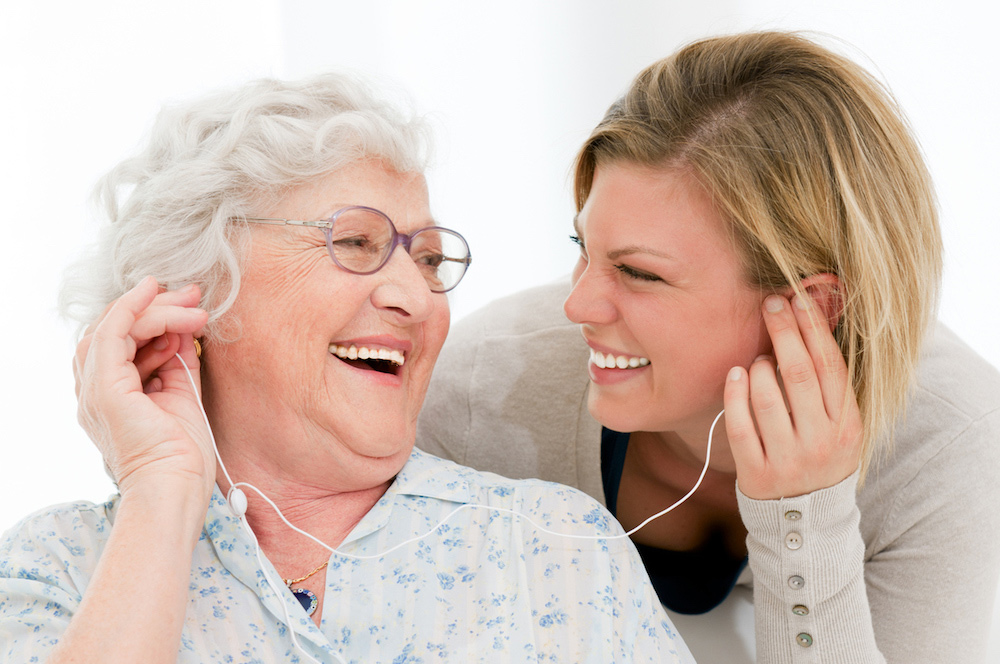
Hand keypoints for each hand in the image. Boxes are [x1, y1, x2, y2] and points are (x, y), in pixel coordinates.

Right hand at [74, 277, 213, 498]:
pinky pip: (112, 333)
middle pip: (117, 330)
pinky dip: (131, 307)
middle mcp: (95, 390)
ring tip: (193, 302)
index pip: (124, 342)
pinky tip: (154, 291)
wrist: (177, 485)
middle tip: (194, 293)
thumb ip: (177, 361)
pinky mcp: (105, 388)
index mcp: (112, 395)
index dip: (156, 318)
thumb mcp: (182, 394)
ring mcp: (95, 389)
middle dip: (158, 306)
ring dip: (156, 307)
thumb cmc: (182, 453)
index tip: (191, 306)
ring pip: (115, 327)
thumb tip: (184, 327)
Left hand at [724, 293, 862, 499]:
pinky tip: (734, 375)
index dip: (813, 329)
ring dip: (757, 366)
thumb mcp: (839, 426)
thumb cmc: (821, 457)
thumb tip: (813, 323)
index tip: (797, 299)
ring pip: (767, 397)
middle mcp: (821, 442)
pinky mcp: (756, 473)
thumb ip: (828, 385)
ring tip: (757, 358)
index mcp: (847, 426)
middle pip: (799, 374)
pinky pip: (739, 425)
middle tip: (770, 304)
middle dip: (783, 332)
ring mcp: (788, 459)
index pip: (830, 367)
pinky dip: (734, 395)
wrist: (806, 521)